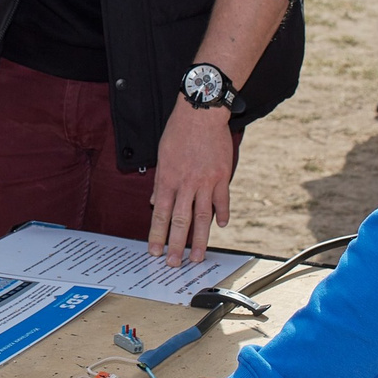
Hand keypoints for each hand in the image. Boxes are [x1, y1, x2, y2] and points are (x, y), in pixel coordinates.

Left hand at [147, 99, 234, 265]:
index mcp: (168, 179)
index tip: (155, 251)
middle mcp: (186, 183)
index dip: (157, 235)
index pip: (161, 214)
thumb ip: (160, 182)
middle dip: (176, 245)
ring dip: (199, 239)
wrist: (201, 114)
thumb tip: (156, 203)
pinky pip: (222, 200)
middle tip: (174, 263)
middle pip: (181, 220)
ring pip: (202, 216)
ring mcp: (206, 181)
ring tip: (197, 257)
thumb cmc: (178, 132)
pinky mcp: (222, 175)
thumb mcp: (162, 155)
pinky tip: (221, 226)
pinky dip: (222, 214)